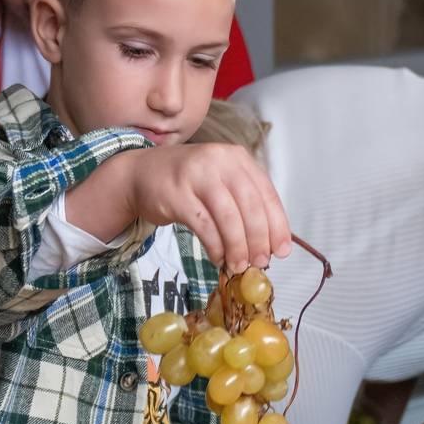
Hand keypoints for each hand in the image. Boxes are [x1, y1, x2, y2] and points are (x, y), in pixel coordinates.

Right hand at [122, 143, 290, 273]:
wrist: (141, 173)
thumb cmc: (187, 182)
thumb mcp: (220, 182)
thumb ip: (243, 204)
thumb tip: (269, 243)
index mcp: (237, 157)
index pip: (266, 193)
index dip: (277, 224)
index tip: (281, 250)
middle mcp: (219, 160)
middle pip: (250, 206)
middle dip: (259, 239)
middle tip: (260, 262)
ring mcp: (196, 175)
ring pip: (229, 218)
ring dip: (237, 247)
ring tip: (238, 265)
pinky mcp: (177, 194)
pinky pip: (204, 226)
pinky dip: (215, 246)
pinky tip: (218, 258)